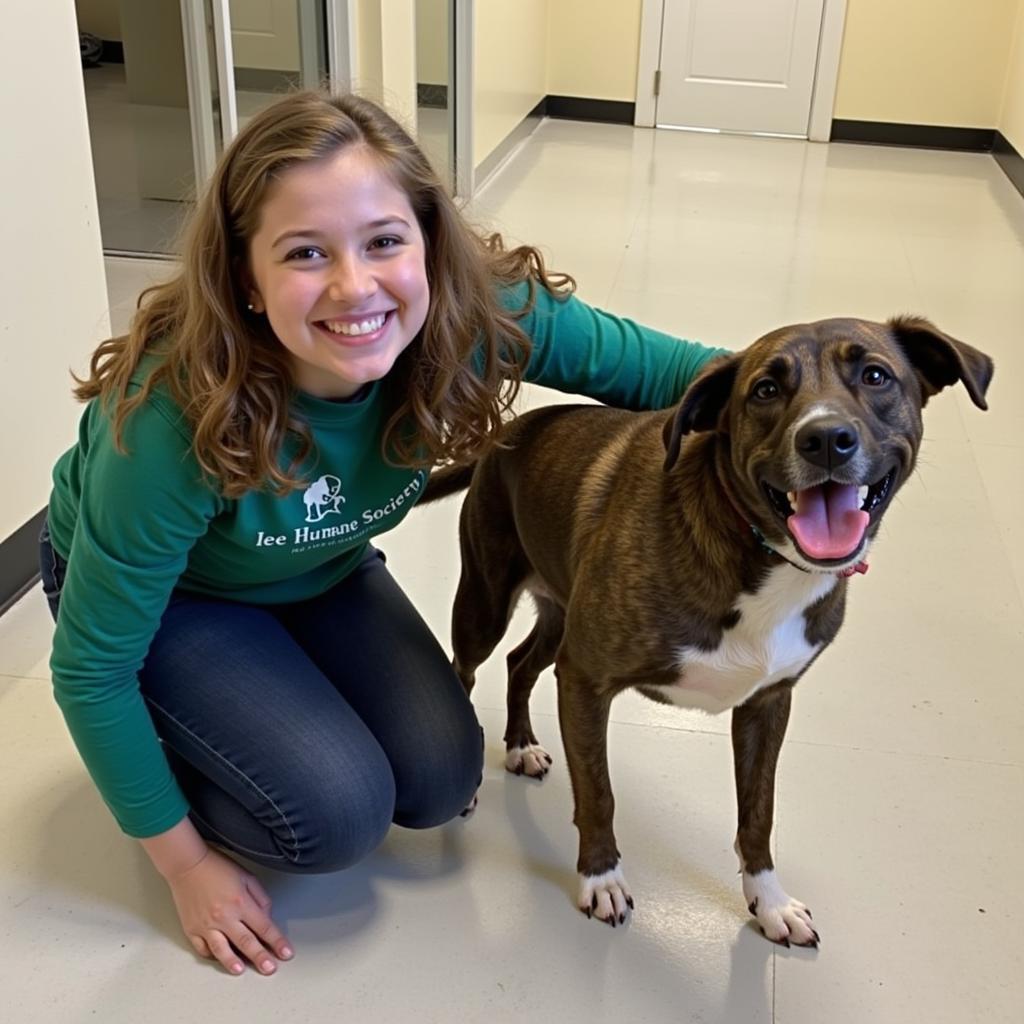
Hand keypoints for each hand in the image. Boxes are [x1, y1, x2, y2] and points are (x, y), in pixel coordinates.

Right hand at [165, 847, 292, 974]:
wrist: (188, 865)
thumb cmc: (217, 867)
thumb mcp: (247, 877)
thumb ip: (260, 898)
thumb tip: (266, 917)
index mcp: (241, 902)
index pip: (264, 927)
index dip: (277, 941)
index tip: (286, 952)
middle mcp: (224, 916)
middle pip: (246, 942)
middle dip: (261, 957)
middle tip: (270, 969)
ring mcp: (206, 925)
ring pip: (222, 950)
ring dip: (233, 962)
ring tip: (242, 970)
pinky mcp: (191, 929)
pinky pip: (203, 948)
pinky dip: (212, 955)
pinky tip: (219, 959)